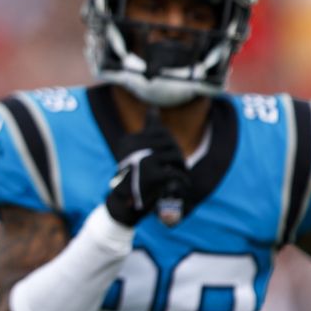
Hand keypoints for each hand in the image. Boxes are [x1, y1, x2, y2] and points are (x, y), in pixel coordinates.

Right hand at [105, 107, 190, 225]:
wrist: (126, 202)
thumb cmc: (135, 173)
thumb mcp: (139, 149)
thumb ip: (148, 129)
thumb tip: (153, 109)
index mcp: (129, 140)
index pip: (160, 132)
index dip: (169, 143)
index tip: (169, 153)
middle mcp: (134, 148)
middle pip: (169, 143)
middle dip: (177, 153)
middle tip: (180, 165)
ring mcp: (143, 161)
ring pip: (175, 155)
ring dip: (181, 165)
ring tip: (181, 173)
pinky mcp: (153, 175)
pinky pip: (175, 172)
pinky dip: (182, 178)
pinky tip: (184, 183)